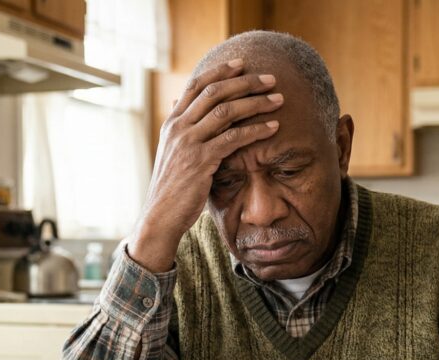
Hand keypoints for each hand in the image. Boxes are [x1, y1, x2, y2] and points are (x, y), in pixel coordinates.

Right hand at [127, 59, 283, 272]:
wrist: (160, 216)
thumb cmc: (171, 188)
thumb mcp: (172, 153)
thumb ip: (180, 130)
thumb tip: (179, 105)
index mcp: (172, 123)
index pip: (195, 86)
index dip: (219, 72)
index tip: (240, 64)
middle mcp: (178, 128)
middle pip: (214, 92)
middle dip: (245, 82)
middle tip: (270, 78)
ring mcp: (188, 143)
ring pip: (226, 111)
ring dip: (256, 102)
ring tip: (278, 99)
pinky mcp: (201, 161)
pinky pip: (233, 138)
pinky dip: (255, 130)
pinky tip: (272, 127)